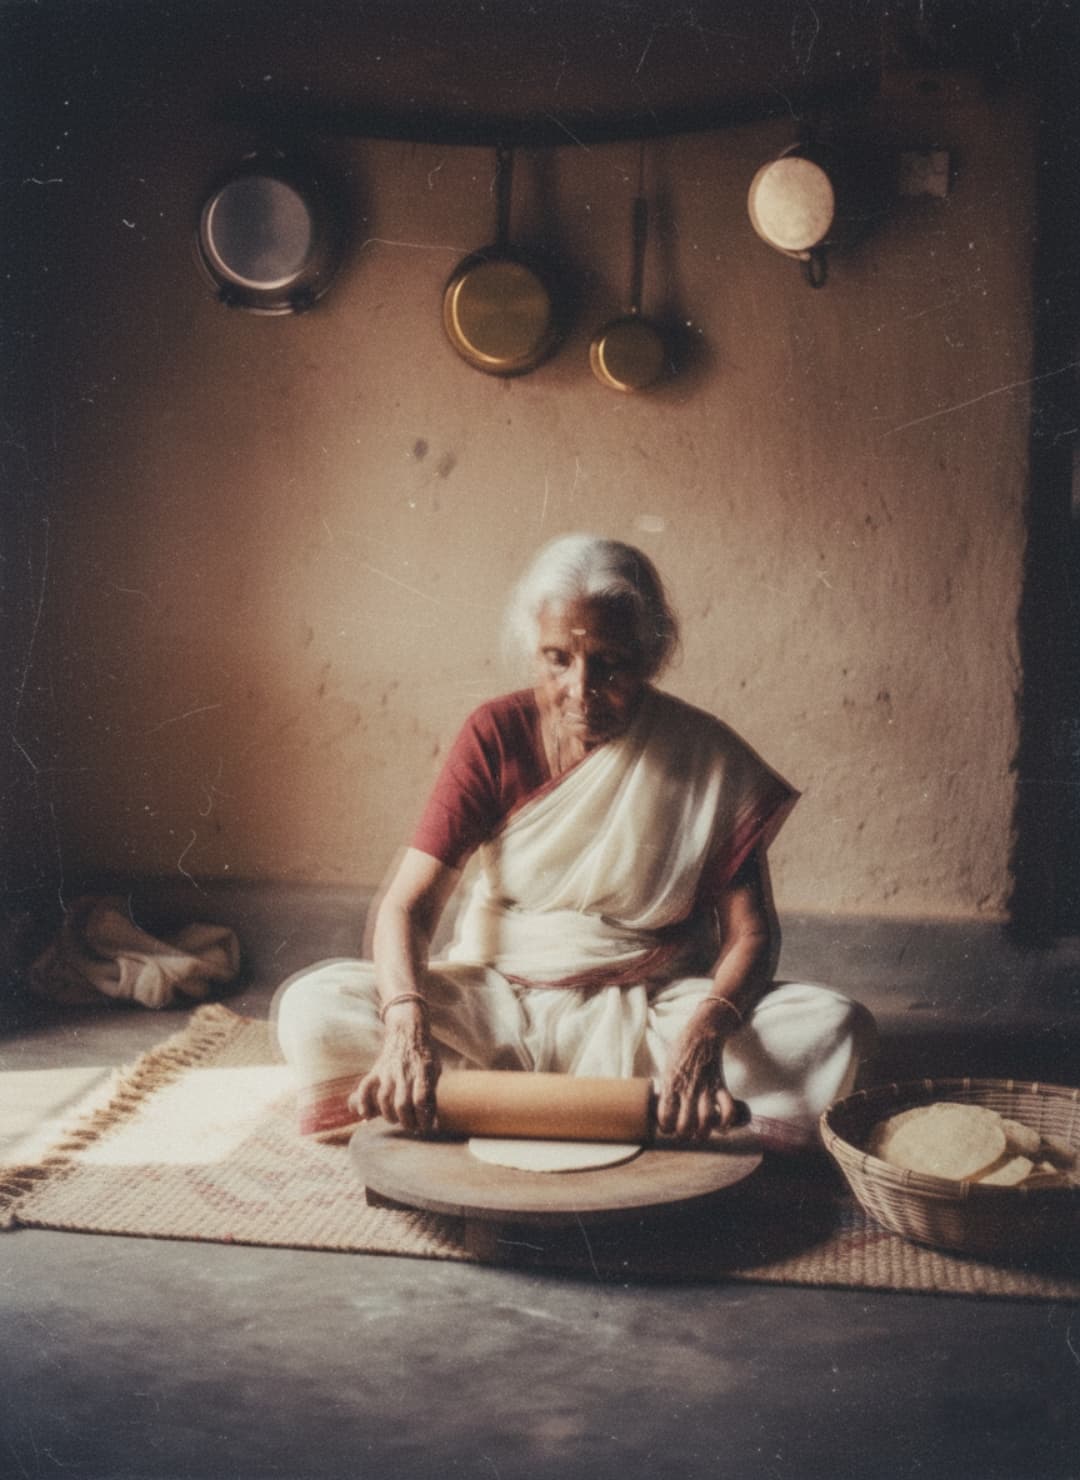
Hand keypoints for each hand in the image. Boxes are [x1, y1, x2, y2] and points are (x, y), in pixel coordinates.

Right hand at [350, 1007, 440, 1133]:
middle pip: (402, 1104)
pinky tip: (365, 1114)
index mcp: (422, 1072)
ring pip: (384, 1099)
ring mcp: (388, 1071)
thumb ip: (432, 1093)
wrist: (407, 1031)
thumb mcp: (435, 1069)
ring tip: (395, 1119)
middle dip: (406, 1121)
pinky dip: (363, 1102)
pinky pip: (365, 1086)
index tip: (426, 1126)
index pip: (421, 1100)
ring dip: (389, 1115)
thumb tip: (434, 1121)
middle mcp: (404, 1073)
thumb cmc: (424, 1054)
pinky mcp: (376, 1070)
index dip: (424, 1117)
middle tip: (411, 1126)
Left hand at [656, 1003, 738, 1141]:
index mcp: (671, 1084)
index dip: (665, 1127)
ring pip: (706, 1121)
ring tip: (701, 1134)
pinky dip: (727, 1122)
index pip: (665, 1116)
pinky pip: (728, 1109)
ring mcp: (706, 1088)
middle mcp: (687, 1089)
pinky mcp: (721, 1086)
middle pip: (685, 1125)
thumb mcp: (666, 1067)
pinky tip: (722, 1126)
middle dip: (684, 1135)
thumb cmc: (681, 1050)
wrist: (703, 1033)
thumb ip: (665, 1087)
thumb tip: (659, 1105)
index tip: (668, 1127)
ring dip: (704, 1133)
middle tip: (685, 1133)